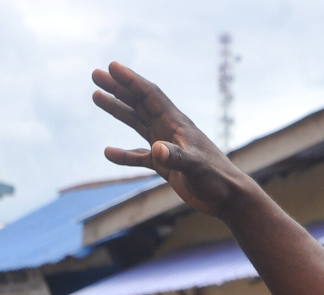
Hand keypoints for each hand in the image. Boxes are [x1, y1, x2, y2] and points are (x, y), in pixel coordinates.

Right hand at [92, 62, 253, 216]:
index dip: (130, 80)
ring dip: (118, 110)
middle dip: (118, 88)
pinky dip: (124, 155)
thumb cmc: (216, 179)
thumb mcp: (195, 167)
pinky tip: (108, 153)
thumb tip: (156, 150)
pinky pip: (139, 156)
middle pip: (139, 103)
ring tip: (97, 97)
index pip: (150, 95)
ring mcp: (167, 147)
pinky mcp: (166, 166)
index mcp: (176, 124)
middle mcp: (170, 130)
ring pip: (137, 123)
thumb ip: (176, 157)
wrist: (228, 198)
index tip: (112, 67)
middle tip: (96, 75)